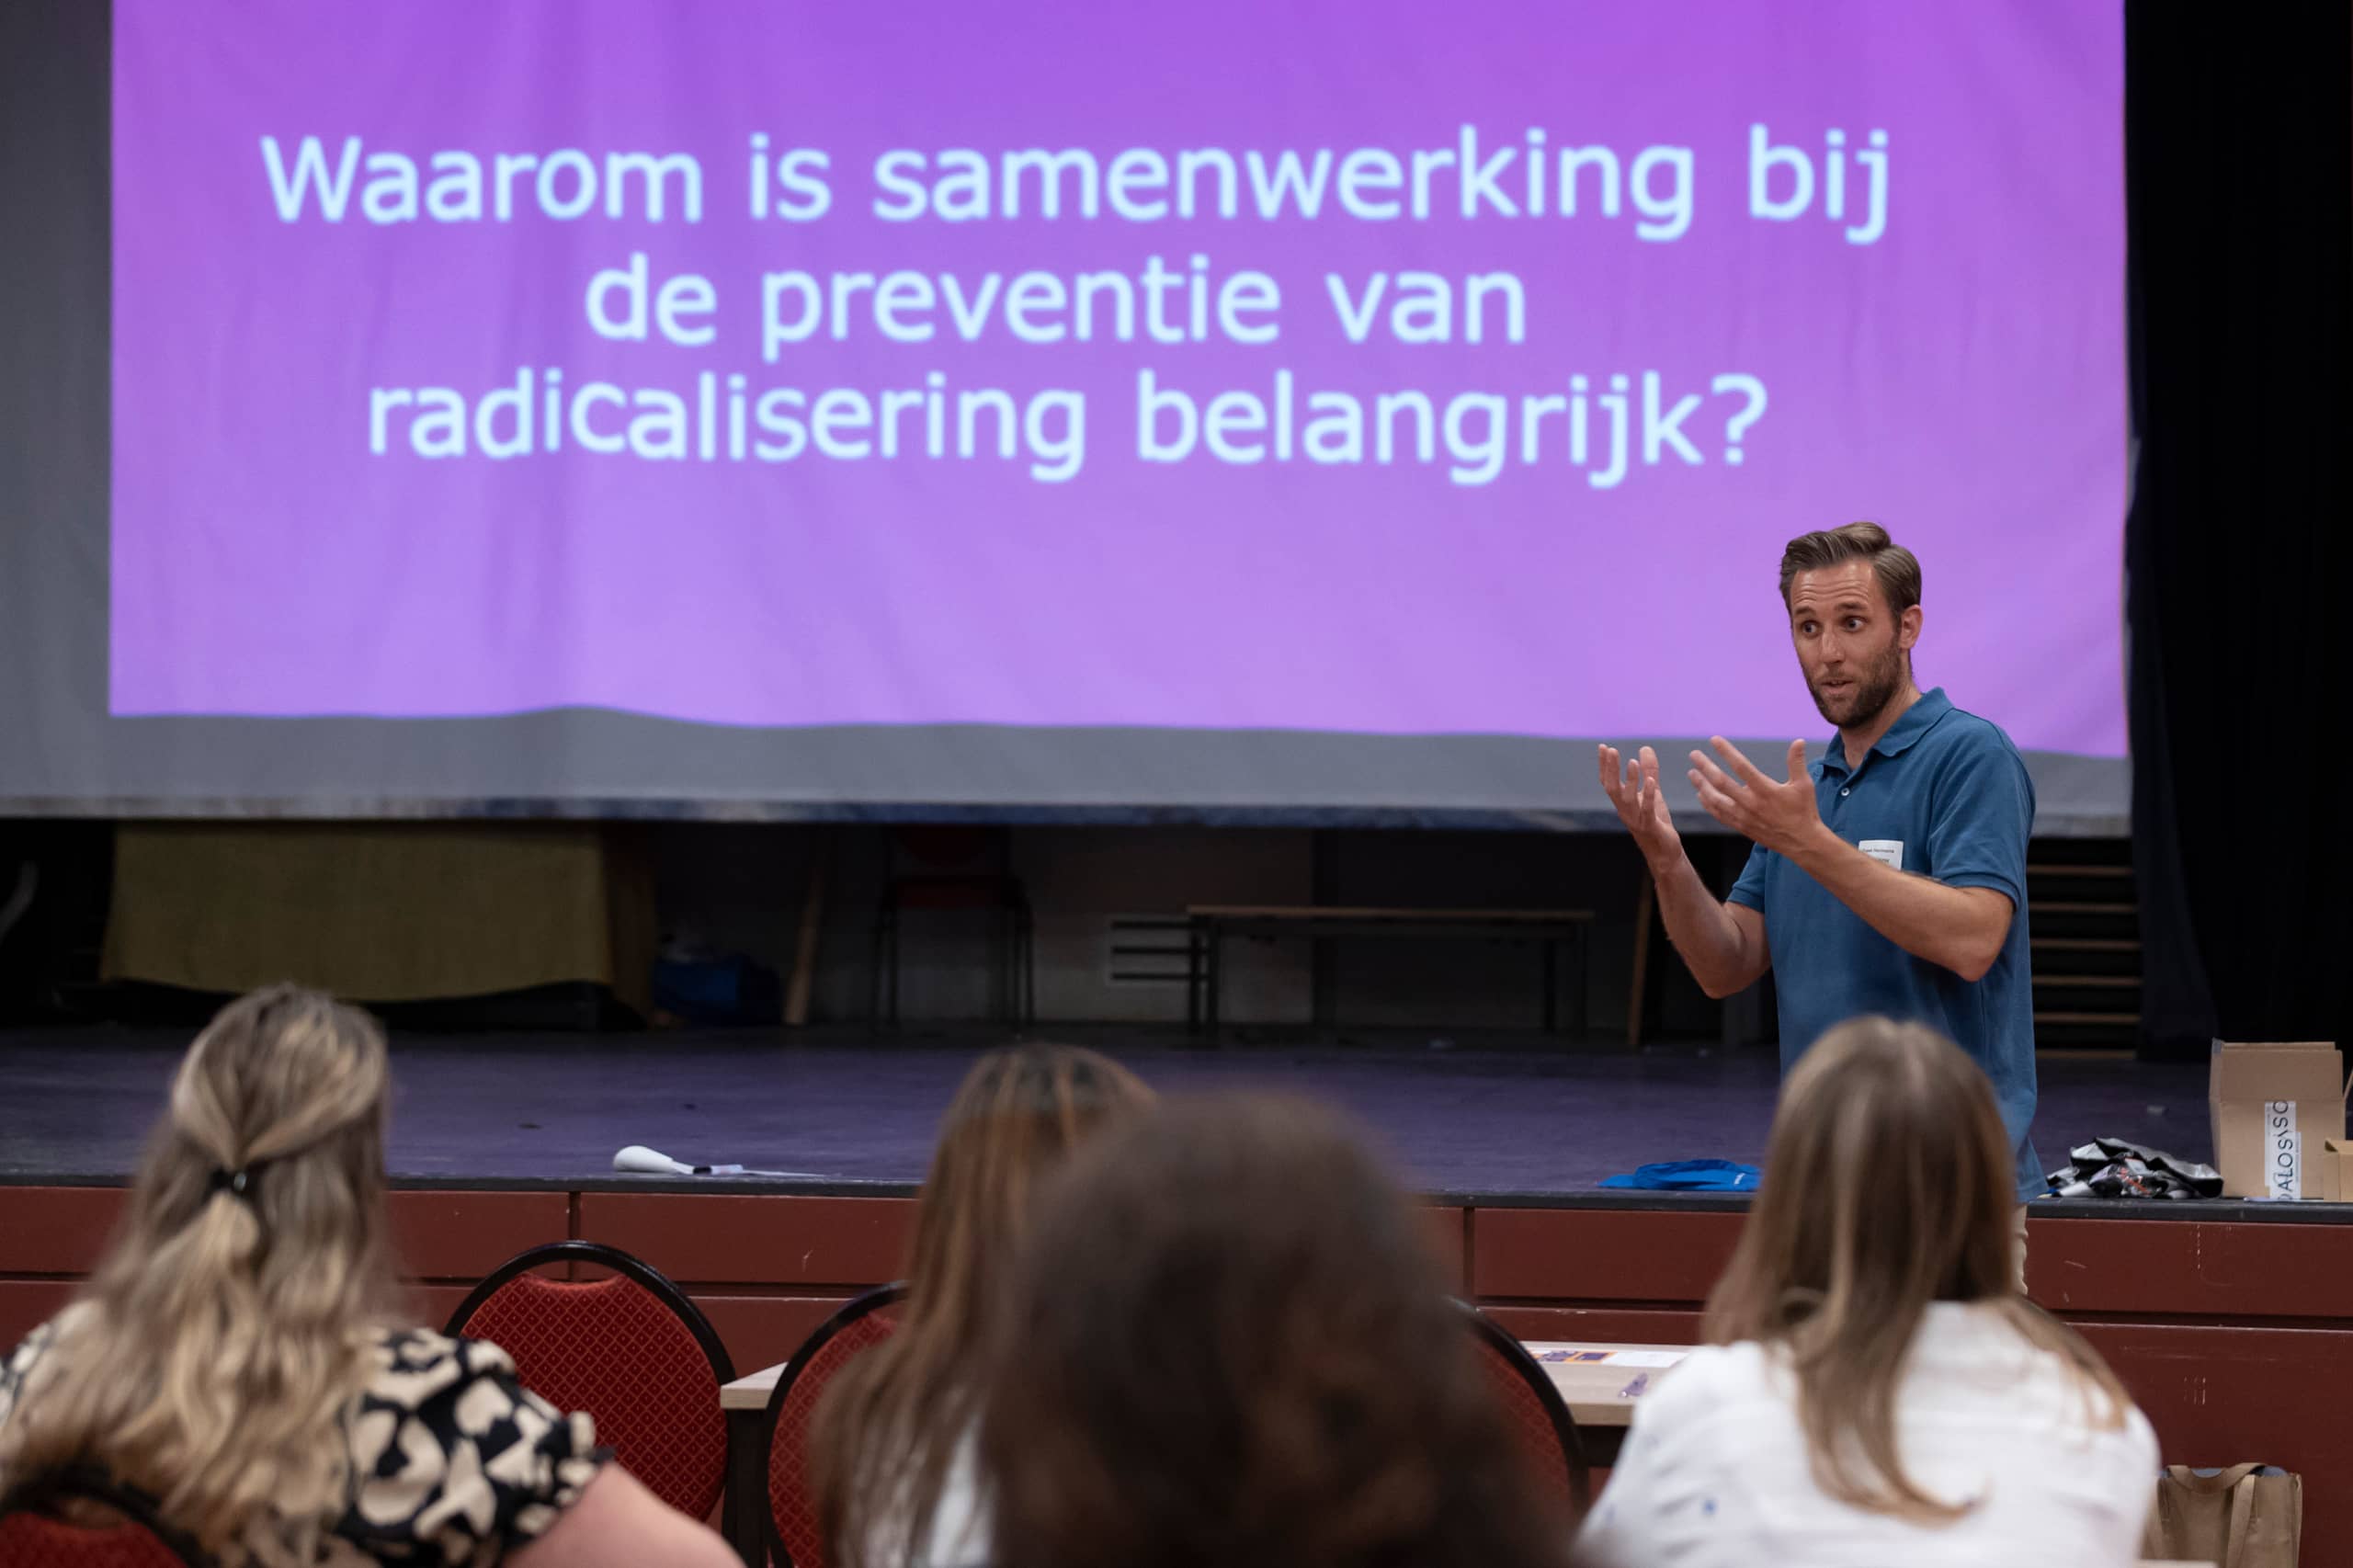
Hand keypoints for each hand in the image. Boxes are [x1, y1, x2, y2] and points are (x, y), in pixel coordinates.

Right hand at [1599, 744, 1680, 863]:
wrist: (1664, 853)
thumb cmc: (1656, 822)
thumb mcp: (1652, 792)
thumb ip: (1649, 770)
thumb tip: (1645, 747)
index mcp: (1623, 802)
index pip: (1608, 782)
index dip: (1605, 765)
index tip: (1603, 746)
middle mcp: (1625, 810)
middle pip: (1612, 788)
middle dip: (1611, 769)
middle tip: (1611, 750)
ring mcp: (1636, 819)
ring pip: (1628, 799)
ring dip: (1629, 780)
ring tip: (1632, 762)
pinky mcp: (1650, 826)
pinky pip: (1647, 810)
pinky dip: (1647, 795)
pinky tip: (1649, 781)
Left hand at [1689, 738, 1820, 856]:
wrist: (1802, 842)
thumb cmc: (1804, 811)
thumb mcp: (1804, 784)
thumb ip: (1797, 762)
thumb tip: (1798, 740)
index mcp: (1766, 790)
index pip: (1741, 767)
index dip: (1726, 752)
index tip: (1714, 740)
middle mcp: (1751, 803)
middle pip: (1721, 782)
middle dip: (1705, 767)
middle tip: (1694, 754)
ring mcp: (1744, 816)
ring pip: (1715, 799)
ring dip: (1702, 785)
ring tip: (1692, 773)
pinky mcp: (1741, 826)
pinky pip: (1719, 814)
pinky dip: (1708, 803)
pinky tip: (1701, 794)